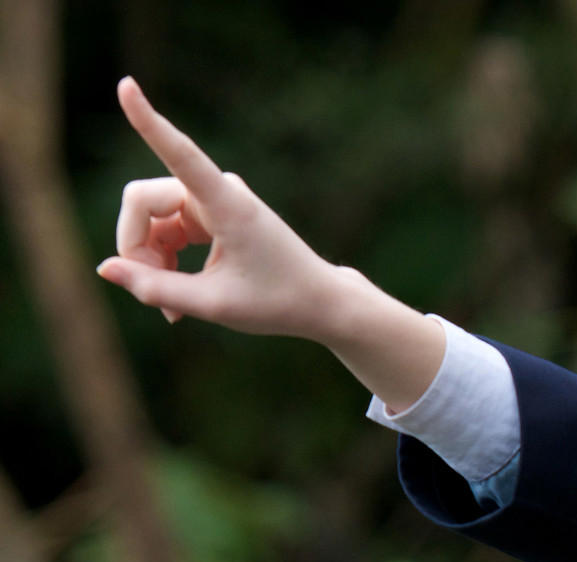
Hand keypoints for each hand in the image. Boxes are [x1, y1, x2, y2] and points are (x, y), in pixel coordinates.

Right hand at [97, 77, 443, 407]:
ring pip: (148, 219)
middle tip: (158, 296)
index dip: (149, 121)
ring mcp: (212, 198)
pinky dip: (163, 262)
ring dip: (150, 261)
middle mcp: (218, 191)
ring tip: (175, 307)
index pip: (181, 154)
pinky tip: (178, 298)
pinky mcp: (208, 212)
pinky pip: (163, 229)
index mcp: (228, 204)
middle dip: (135, 247)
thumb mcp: (213, 304)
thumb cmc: (276, 302)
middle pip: (140, 200)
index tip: (126, 85)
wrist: (317, 301)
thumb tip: (104, 267)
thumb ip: (155, 287)